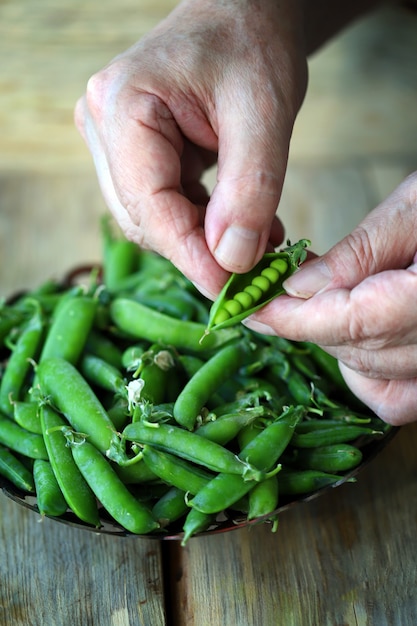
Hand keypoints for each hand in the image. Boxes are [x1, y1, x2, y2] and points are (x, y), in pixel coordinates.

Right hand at [74, 0, 306, 296]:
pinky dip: (201, 225)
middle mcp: (104, 124)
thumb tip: (232, 261)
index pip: (147, 203)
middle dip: (197, 250)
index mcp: (124, 104)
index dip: (188, 253)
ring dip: (201, 241)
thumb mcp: (264, 112)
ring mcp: (114, 141)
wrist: (242, 14)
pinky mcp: (133, 155)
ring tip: (258, 241)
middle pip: (144, 217)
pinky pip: (162, 207)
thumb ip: (251, 188)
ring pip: (152, 219)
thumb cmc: (251, 45)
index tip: (229, 288)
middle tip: (253, 268)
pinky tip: (241, 226)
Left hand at [245, 172, 416, 424]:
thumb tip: (299, 286)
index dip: (294, 318)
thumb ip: (362, 251)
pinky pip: (397, 397)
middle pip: (358, 349)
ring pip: (372, 375)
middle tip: (276, 289)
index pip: (355, 321)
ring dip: (333, 342)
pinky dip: (366, 372)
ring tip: (318, 301)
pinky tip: (356, 338)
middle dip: (307, 322)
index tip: (251, 307)